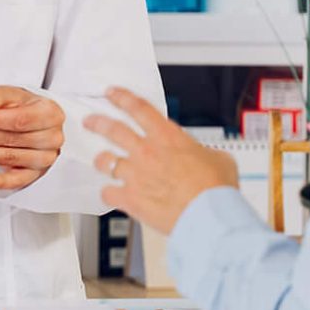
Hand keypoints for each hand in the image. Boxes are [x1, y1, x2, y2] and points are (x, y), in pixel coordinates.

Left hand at [0, 86, 66, 190]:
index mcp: (50, 114)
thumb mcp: (14, 95)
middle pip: (12, 139)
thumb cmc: (25, 107)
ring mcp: (45, 158)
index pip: (19, 119)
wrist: (38, 123)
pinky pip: (17, 181)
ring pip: (10, 158)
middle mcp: (52, 138)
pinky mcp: (35, 174)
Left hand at [83, 88, 239, 234]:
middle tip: (90, 121)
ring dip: (101, 160)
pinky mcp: (130, 198)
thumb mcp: (218, 158)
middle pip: (113, 129)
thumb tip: (205, 157)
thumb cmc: (215, 189)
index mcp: (167, 137)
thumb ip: (203, 153)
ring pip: (105, 161)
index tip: (112, 93)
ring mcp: (135, 175)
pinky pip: (108, 192)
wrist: (209, 215)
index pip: (139, 108)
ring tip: (100, 160)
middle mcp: (146, 152)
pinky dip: (109, 193)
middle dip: (98, 122)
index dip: (122, 97)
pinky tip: (111, 193)